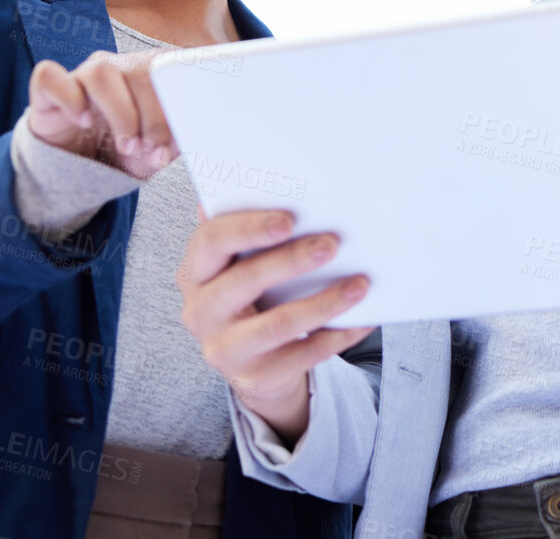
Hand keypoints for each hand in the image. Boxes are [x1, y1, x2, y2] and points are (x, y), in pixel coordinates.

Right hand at [27, 51, 173, 178]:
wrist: (83, 168)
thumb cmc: (126, 151)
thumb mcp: (158, 150)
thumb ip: (175, 140)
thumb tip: (180, 140)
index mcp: (149, 72)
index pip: (170, 65)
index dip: (177, 100)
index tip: (179, 137)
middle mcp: (117, 67)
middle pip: (139, 69)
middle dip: (153, 116)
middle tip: (152, 149)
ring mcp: (82, 75)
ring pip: (100, 71)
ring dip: (120, 112)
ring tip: (127, 145)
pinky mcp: (49, 89)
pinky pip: (50, 77)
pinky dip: (70, 100)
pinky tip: (84, 122)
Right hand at [179, 209, 373, 445]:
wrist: (255, 364)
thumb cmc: (253, 297)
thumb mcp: (241, 266)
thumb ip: (248, 233)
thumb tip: (263, 182)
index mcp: (196, 273)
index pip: (211, 241)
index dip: (249, 228)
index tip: (289, 219)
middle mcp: (200, 312)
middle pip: (243, 281)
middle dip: (290, 260)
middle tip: (332, 244)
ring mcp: (224, 349)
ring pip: (278, 324)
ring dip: (324, 301)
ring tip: (360, 284)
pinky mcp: (255, 377)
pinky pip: (303, 355)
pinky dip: (337, 335)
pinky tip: (363, 319)